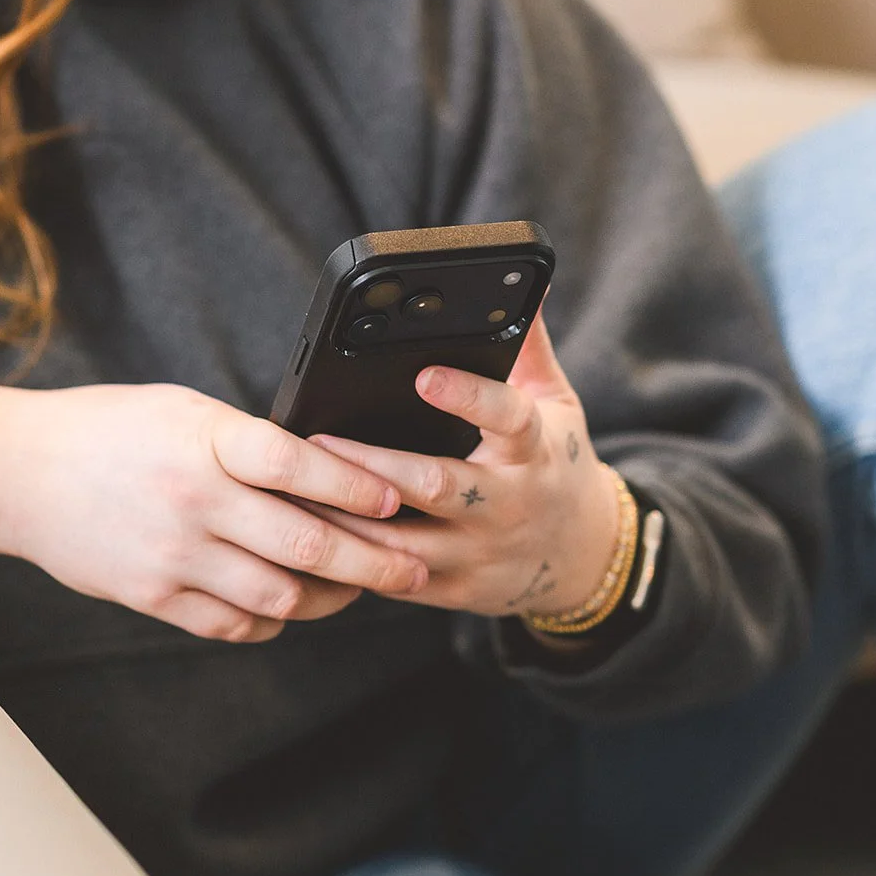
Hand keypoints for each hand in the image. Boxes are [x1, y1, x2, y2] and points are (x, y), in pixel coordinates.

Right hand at [0, 380, 426, 641]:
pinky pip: (234, 623)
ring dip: (331, 597)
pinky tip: (290, 605)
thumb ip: (248, 441)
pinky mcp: (154, 596)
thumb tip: (326, 467)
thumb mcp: (185, 412)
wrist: (19, 474)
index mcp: (207, 440)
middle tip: (415, 568)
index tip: (398, 499)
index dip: (357, 485)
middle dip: (374, 561)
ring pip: (279, 594)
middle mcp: (195, 500)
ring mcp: (174, 555)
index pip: (299, 464)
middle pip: (305, 541)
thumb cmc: (110, 429)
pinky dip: (272, 620)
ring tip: (360, 588)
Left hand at [307, 313, 619, 620]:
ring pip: (404, 543)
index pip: (507, 418)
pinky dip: (351, 562)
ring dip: (348, 519)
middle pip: (437, 485)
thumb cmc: (553, 468)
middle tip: (317, 441)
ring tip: (295, 491)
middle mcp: (506, 504)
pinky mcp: (453, 589)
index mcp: (532, 451)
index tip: (424, 373)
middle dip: (374, 466)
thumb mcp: (555, 407)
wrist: (580, 561)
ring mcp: (479, 552)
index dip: (468, 396)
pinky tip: (310, 536)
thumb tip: (532, 285)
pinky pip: (394, 579)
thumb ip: (531, 350)